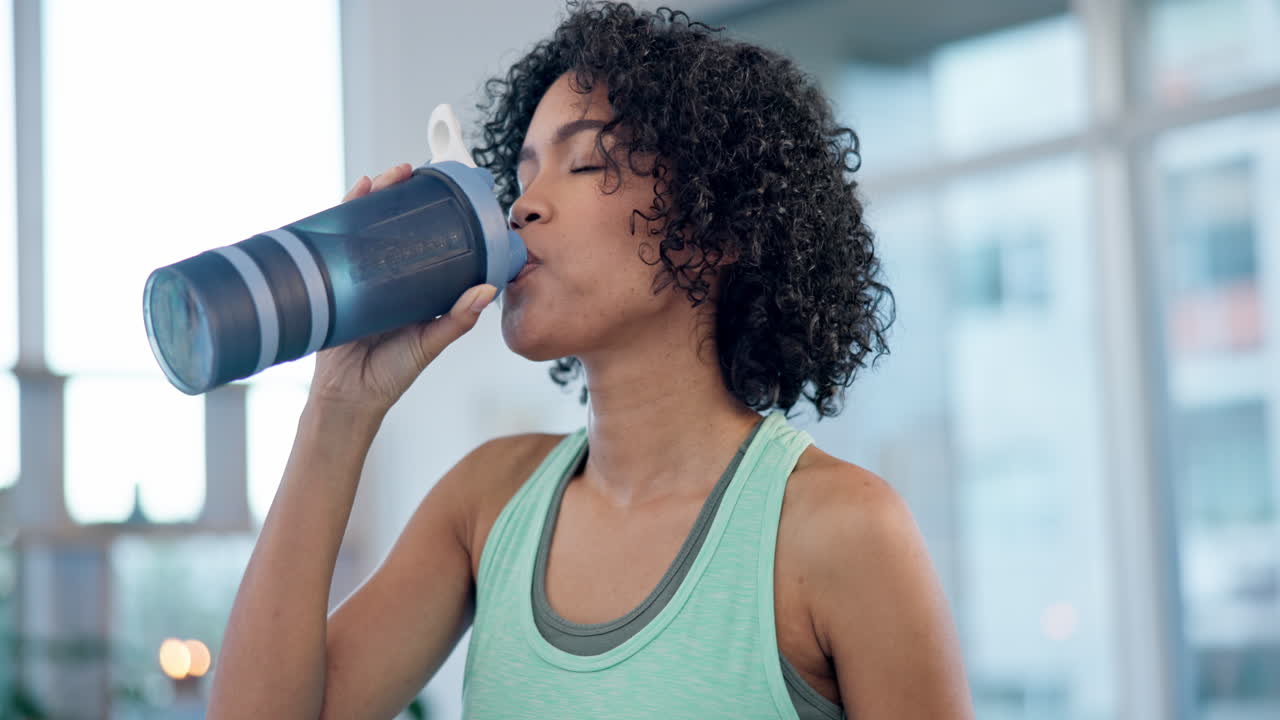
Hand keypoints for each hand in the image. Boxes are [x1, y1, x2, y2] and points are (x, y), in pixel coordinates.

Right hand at [308, 163, 496, 414]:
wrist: (347, 398)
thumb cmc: (391, 375)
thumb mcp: (429, 343)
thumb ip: (456, 319)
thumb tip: (488, 290)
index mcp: (413, 286)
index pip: (422, 239)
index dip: (430, 213)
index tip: (442, 189)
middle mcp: (385, 275)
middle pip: (391, 224)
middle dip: (397, 194)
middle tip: (409, 172)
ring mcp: (357, 275)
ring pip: (363, 226)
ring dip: (371, 197)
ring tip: (383, 177)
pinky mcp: (332, 280)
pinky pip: (334, 242)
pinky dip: (340, 215)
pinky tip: (352, 194)